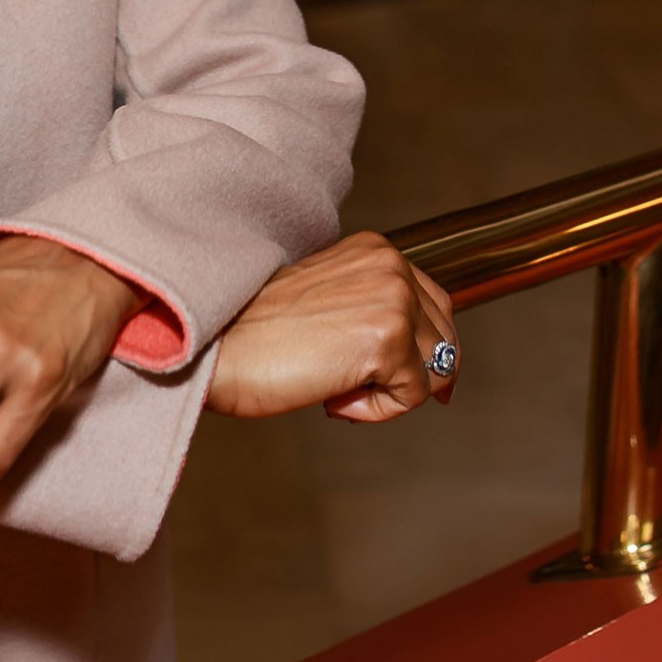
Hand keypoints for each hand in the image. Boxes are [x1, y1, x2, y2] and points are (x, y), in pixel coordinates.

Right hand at [209, 232, 456, 423]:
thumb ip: (369, 310)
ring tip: (335, 388)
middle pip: (446, 337)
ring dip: (388, 393)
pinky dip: (376, 411)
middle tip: (360, 391)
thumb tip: (420, 358)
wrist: (215, 346)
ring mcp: (393, 299)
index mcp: (374, 250)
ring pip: (434, 369)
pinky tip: (332, 398)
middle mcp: (390, 265)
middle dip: (414, 374)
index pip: (434, 303)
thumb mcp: (325, 302)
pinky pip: (413, 396)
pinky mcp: (388, 340)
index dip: (428, 349)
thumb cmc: (253, 333)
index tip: (411, 380)